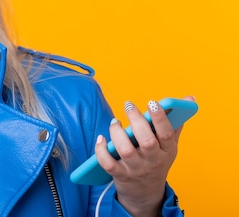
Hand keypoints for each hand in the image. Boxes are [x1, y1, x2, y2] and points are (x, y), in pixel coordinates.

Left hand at [95, 96, 194, 216]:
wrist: (146, 193)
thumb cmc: (156, 161)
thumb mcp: (170, 145)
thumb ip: (175, 122)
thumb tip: (189, 98)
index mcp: (167, 151)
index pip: (167, 135)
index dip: (160, 118)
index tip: (152, 102)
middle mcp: (153, 161)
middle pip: (146, 141)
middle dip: (137, 121)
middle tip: (129, 105)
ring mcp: (136, 169)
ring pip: (126, 150)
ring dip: (118, 133)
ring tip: (115, 122)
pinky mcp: (120, 175)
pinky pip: (108, 164)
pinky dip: (102, 150)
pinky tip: (101, 139)